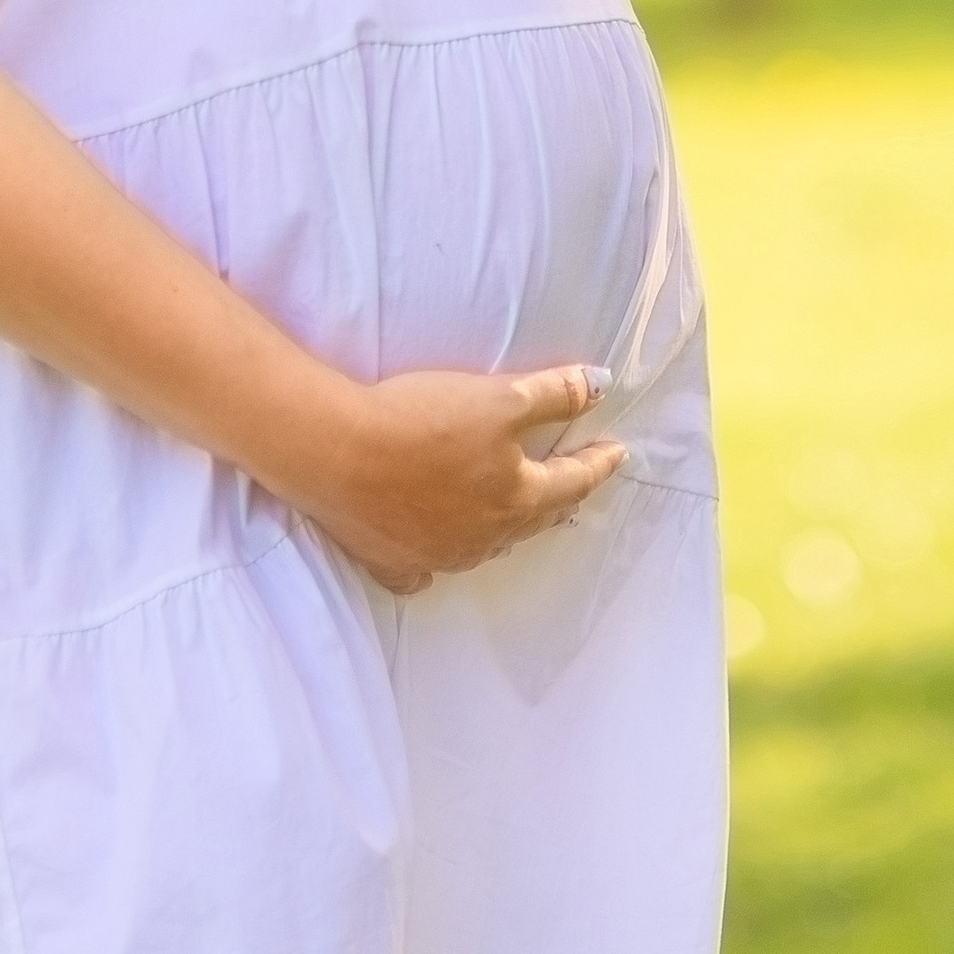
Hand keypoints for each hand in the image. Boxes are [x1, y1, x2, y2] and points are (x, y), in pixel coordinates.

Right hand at [295, 362, 626, 592]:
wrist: (335, 453)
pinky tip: (437, 549)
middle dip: (558, 497)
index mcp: (516, 497)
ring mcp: (439, 556)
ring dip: (506, 525)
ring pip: (487, 543)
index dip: (598, 463)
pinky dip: (442, 556)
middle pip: (534, 518)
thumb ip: (554, 394)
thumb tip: (601, 386)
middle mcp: (485, 537)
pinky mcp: (395, 563)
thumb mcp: (499, 397)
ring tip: (515, 510)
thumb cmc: (422, 419)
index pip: (572, 480)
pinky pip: (428, 567)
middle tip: (574, 483)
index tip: (618, 453)